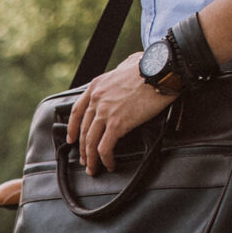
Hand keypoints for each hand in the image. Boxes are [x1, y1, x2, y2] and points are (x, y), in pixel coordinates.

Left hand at [66, 52, 175, 174]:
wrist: (160, 69)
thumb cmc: (149, 65)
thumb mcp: (126, 64)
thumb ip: (120, 72)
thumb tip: (125, 72)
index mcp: (96, 86)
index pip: (77, 111)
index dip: (72, 128)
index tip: (71, 139)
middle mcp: (96, 99)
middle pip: (83, 130)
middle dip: (82, 149)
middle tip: (85, 160)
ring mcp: (104, 112)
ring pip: (90, 142)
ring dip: (90, 158)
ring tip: (94, 168)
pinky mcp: (117, 124)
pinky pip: (104, 147)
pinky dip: (105, 159)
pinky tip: (109, 164)